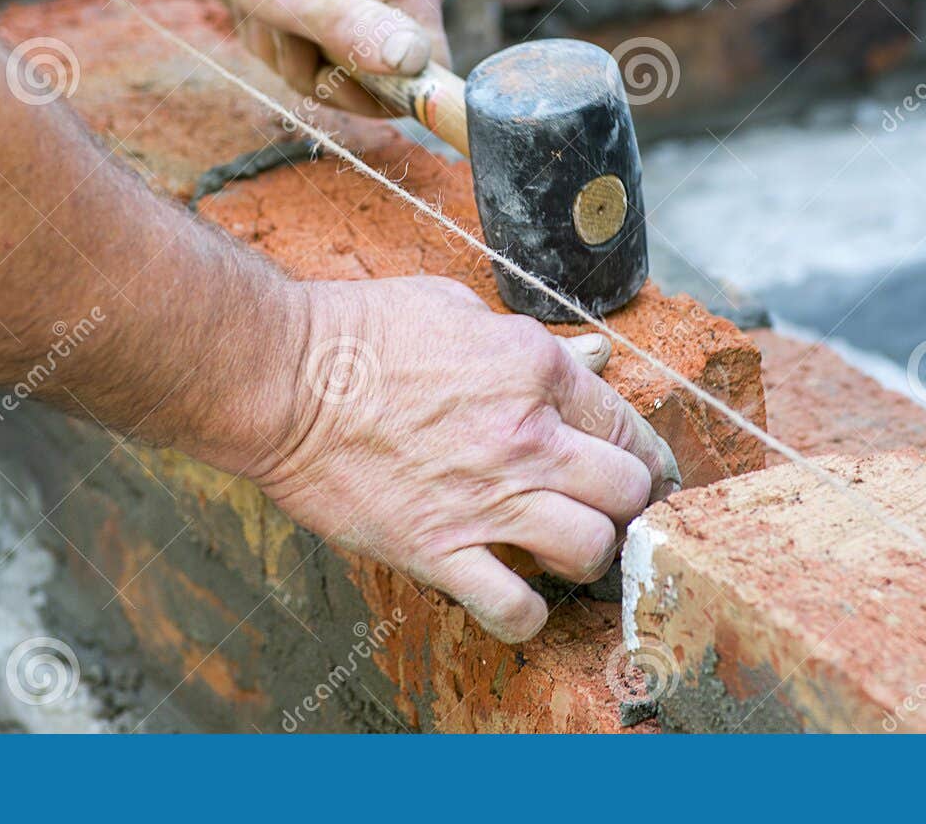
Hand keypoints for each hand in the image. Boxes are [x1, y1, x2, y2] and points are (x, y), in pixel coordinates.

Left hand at [178, 0, 448, 117]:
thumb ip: (354, 30)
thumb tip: (412, 62)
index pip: (426, 85)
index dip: (373, 95)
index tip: (325, 64)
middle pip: (381, 82)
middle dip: (318, 71)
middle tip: (280, 26)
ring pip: (347, 67)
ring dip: (294, 51)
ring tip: (269, 8)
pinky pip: (333, 43)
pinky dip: (293, 35)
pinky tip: (273, 2)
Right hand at [248, 277, 680, 642]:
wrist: (282, 379)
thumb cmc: (361, 333)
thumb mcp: (458, 311)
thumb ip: (536, 342)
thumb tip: (596, 355)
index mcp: (535, 370)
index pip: (626, 423)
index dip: (642, 450)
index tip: (639, 468)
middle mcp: (525, 438)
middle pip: (626, 490)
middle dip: (625, 502)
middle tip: (605, 508)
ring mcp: (484, 499)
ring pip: (590, 550)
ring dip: (585, 555)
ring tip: (561, 550)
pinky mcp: (437, 550)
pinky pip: (512, 607)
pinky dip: (525, 614)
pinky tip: (516, 598)